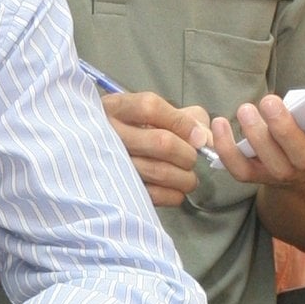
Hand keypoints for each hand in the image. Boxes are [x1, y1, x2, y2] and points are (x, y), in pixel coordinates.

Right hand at [101, 88, 211, 206]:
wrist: (99, 157)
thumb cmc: (136, 132)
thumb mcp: (155, 113)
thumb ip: (186, 117)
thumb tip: (205, 138)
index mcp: (117, 108)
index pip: (151, 108)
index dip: (182, 123)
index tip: (198, 136)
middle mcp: (108, 134)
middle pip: (162, 142)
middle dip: (187, 154)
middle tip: (191, 159)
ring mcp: (111, 165)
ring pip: (160, 171)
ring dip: (185, 177)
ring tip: (188, 177)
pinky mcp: (118, 192)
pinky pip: (154, 195)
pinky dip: (174, 195)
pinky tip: (175, 189)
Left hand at [194, 56, 304, 187]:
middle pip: (303, 156)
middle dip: (284, 128)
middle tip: (269, 101)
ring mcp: (290, 173)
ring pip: (274, 164)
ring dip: (256, 136)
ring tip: (245, 109)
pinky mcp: (263, 176)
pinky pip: (242, 170)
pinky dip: (227, 151)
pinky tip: (220, 124)